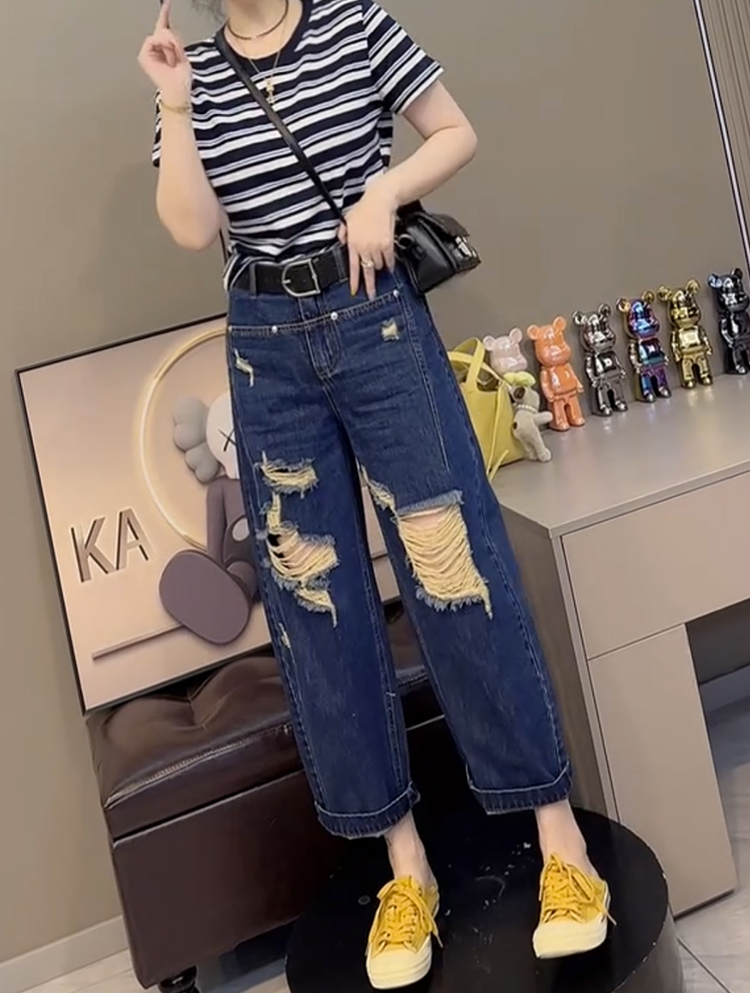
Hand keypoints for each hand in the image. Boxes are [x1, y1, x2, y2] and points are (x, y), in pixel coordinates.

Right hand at [138, 0, 191, 103]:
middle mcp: (156, 49)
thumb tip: (166, 30)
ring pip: (161, 34)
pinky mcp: (144, 54)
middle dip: (173, 41)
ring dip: (170, 46)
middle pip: (164, 30)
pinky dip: (165, 46)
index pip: (164, 28)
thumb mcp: (182, 56)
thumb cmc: (181, 80)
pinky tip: (168, 57)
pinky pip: (155, 39)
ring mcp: (149, 51)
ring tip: (173, 61)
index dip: (165, 14)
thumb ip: (174, 40)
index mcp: (166, 50)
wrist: (176, 91)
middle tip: (176, 58)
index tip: (167, 2)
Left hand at [338, 181, 397, 298]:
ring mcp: (376, 247)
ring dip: (379, 266)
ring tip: (380, 264)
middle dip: (370, 285)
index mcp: (353, 243)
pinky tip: (390, 265)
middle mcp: (364, 247)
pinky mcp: (388, 244)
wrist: (380, 201)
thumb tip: (340, 242)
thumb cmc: (364, 209)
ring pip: (379, 265)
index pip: (353, 267)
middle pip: (368, 271)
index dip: (354, 281)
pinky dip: (390, 263)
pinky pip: (389, 260)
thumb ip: (342, 233)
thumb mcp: (347, 220)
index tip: (355, 291)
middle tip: (371, 294)